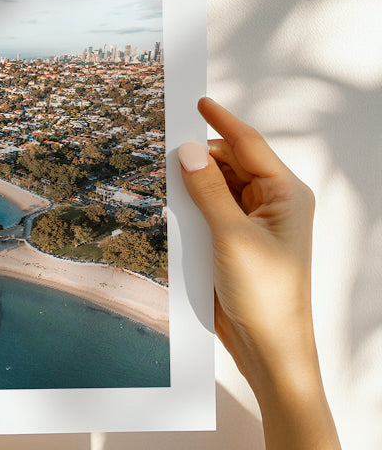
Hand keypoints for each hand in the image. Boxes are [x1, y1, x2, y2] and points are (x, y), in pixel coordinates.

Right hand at [178, 97, 317, 400]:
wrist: (269, 347)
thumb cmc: (265, 294)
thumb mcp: (230, 236)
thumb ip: (206, 190)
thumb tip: (186, 152)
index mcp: (286, 194)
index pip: (248, 144)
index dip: (221, 122)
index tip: (197, 102)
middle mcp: (274, 203)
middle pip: (230, 162)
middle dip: (199, 156)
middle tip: (163, 150)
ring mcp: (255, 223)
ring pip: (217, 186)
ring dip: (193, 183)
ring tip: (165, 180)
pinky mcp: (236, 241)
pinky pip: (211, 210)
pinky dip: (193, 205)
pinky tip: (173, 206)